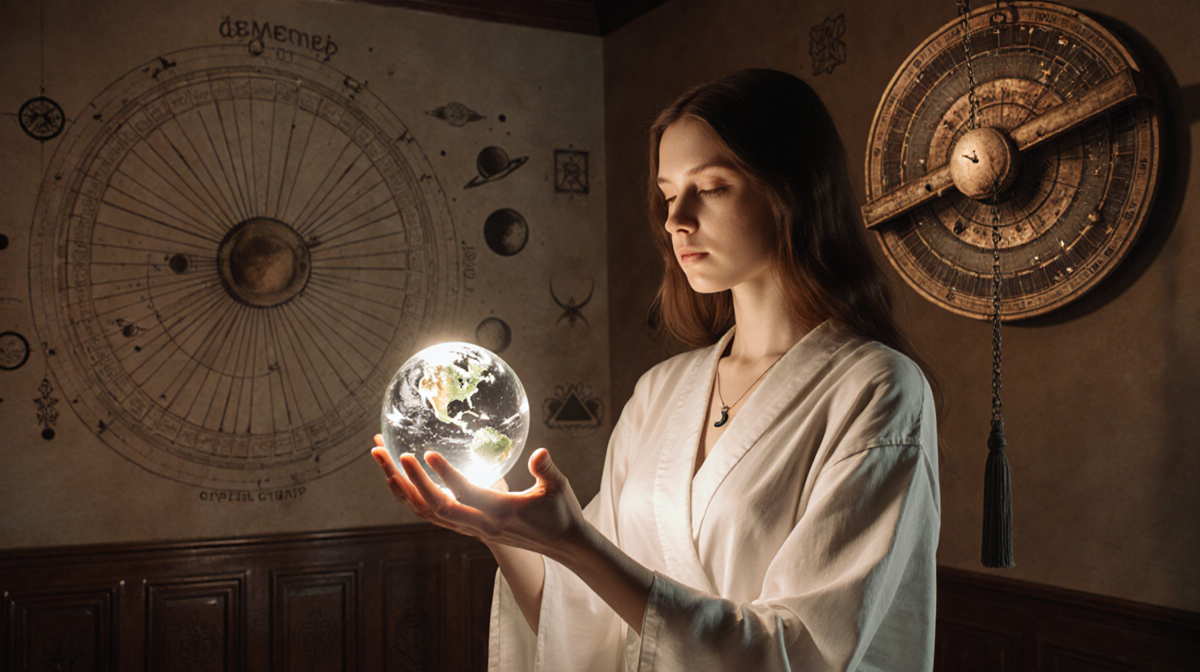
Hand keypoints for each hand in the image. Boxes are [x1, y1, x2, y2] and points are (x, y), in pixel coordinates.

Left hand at [370, 435, 586, 559]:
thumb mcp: (558, 489)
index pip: (465, 495)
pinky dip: (414, 499)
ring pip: (428, 513)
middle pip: (434, 506)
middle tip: (385, 451)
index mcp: (501, 514)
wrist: (562, 546)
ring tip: (382, 461)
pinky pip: (434, 516)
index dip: (445, 476)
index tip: (426, 454)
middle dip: (407, 479)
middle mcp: (480, 526)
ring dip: (402, 488)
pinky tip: (402, 480)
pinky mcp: (471, 529)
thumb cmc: (561, 514)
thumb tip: (540, 453)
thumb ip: (546, 471)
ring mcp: (473, 530)